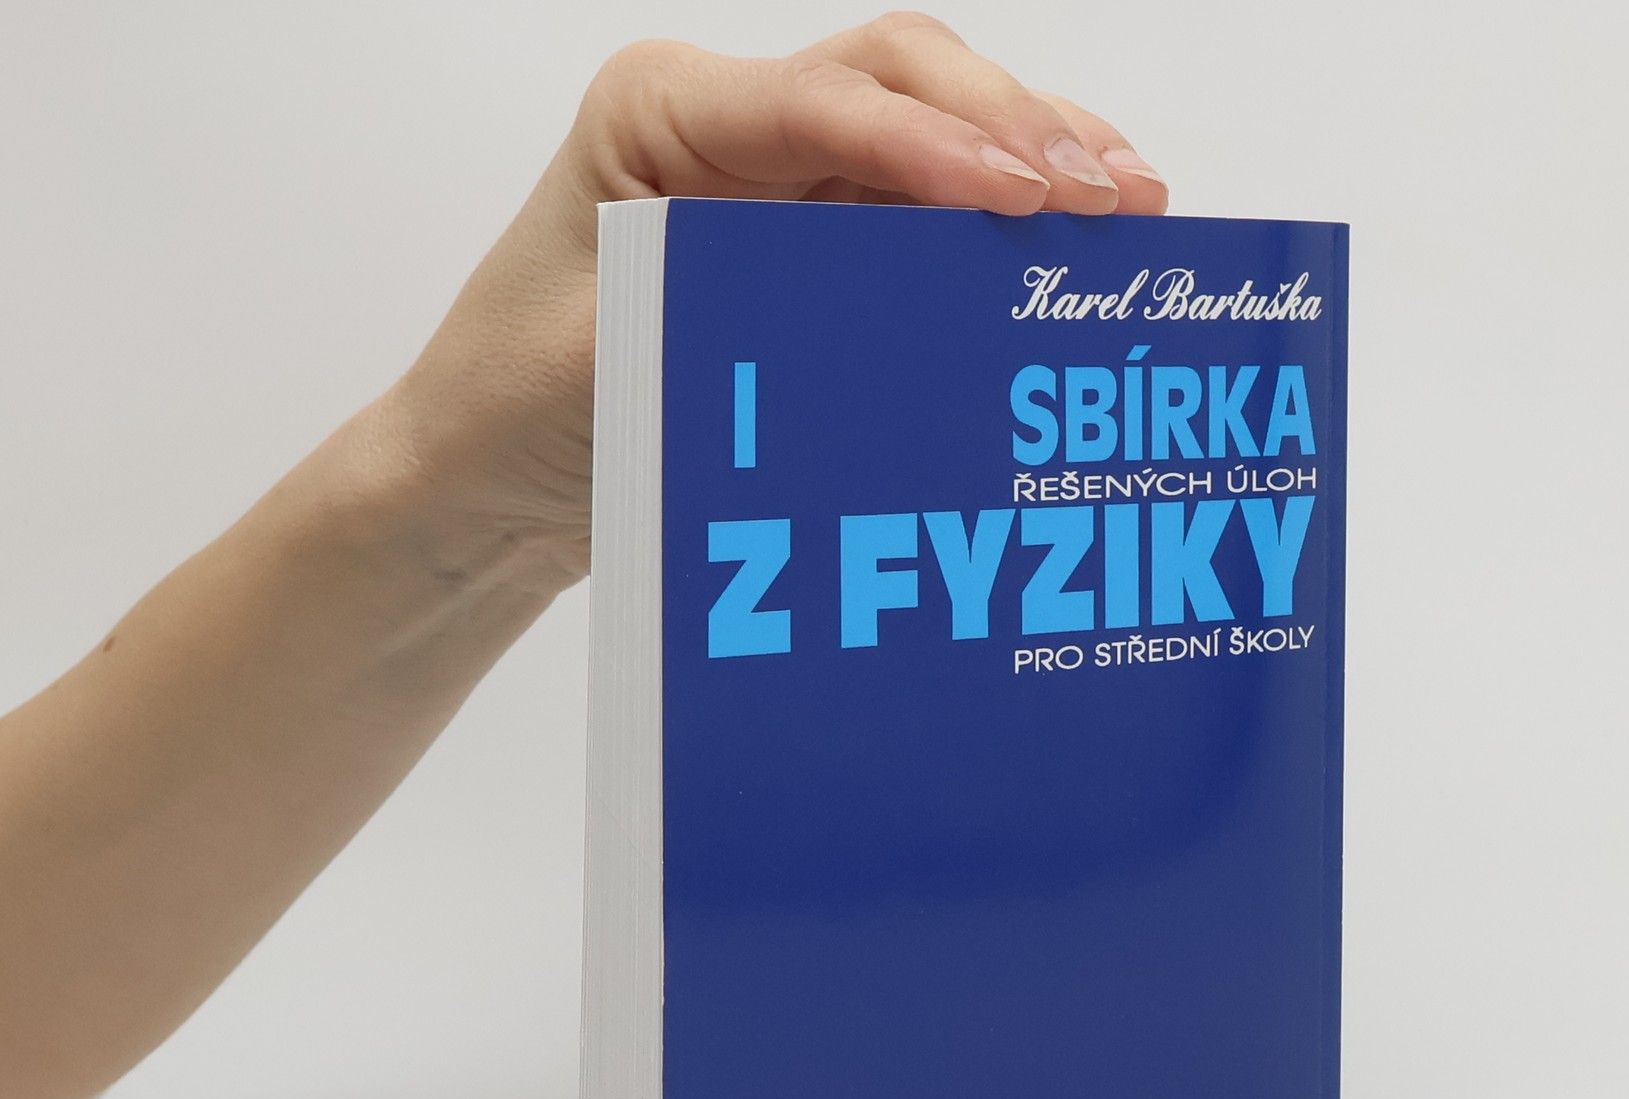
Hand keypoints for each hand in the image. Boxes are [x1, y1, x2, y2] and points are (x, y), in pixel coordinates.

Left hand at [387, 13, 1167, 586]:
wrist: (487, 476)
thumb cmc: (513, 406)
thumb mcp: (598, 361)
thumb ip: (717, 317)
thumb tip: (855, 315)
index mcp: (661, 115)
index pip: (823, 105)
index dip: (934, 144)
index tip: (1023, 196)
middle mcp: (729, 127)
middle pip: (898, 81)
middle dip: (1013, 128)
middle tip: (1112, 194)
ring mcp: (778, 181)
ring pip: (930, 130)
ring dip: (1034, 154)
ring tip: (1132, 200)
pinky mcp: (811, 246)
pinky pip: (922, 210)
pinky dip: (1003, 216)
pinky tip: (1076, 231)